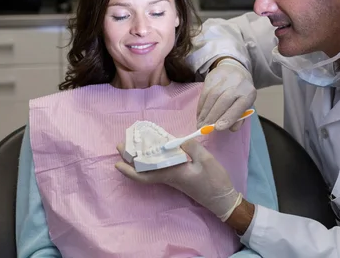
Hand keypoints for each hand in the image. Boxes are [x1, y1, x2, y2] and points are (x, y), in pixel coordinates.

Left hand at [115, 140, 241, 221]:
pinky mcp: (179, 177)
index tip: (117, 163)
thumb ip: (191, 148)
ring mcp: (174, 178)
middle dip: (131, 160)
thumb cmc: (214, 181)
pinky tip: (156, 150)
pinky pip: (160, 167)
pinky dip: (153, 159)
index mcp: (173, 173)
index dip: (129, 170)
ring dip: (140, 158)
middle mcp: (169, 177)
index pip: (145, 174)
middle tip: (122, 146)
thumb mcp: (206, 160)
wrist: (222, 199)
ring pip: (151, 169)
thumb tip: (178, 140)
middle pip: (144, 170)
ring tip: (135, 145)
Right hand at [198, 58, 256, 130]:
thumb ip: (240, 118)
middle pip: (223, 101)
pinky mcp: (213, 77)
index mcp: (249, 94)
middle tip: (204, 129)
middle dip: (212, 117)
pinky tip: (199, 114)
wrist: (235, 70)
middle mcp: (238, 85)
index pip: (238, 107)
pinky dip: (201, 105)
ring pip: (212, 97)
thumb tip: (231, 128)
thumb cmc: (241, 92)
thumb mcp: (245, 105)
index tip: (217, 128)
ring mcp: (225, 79)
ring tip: (200, 124)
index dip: (228, 118)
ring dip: (205, 113)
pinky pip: (205, 93)